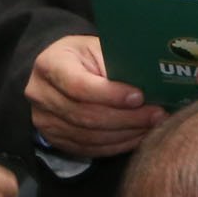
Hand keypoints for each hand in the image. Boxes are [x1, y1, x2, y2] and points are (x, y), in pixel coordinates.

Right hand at [28, 32, 164, 158]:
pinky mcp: (55, 139)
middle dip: (127, 118)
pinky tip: (137, 136)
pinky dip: (117, 145)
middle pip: (86, 115)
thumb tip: (151, 83)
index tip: (139, 97)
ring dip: (126, 134)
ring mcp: (45, 120)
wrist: (59, 72)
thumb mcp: (97, 48)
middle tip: (157, 115)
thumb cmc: (84, 57)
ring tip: (152, 125)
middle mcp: (41, 94)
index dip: (111, 95)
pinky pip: (89, 148)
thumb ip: (116, 64)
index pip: (79, 86)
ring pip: (89, 136)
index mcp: (50, 64)